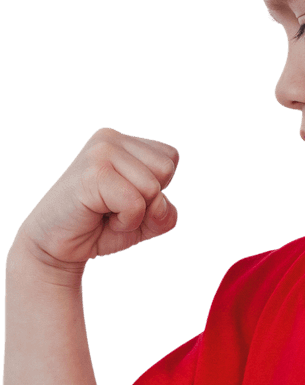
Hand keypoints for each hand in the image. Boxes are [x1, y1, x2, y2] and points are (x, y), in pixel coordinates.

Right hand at [10, 127, 179, 273]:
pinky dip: (125, 221)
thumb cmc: (101, 227)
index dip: (156, 189)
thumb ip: (166, 213)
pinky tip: (99, 217)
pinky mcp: (92, 175)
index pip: (170, 158)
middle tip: (113, 207)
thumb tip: (159, 201)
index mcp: (122, 141)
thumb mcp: (146, 221)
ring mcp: (99, 153)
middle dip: (147, 200)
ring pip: (152, 188)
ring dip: (134, 214)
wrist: (55, 246)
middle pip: (165, 169)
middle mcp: (109, 139)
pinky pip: (135, 203)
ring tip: (105, 212)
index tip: (123, 198)